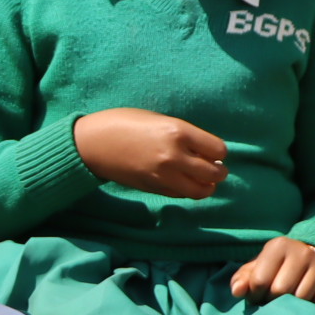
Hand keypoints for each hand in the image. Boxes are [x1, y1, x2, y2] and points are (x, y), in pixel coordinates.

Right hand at [73, 109, 227, 197]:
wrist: (94, 144)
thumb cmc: (125, 123)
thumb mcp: (159, 119)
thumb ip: (183, 135)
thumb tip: (205, 151)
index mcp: (178, 132)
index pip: (218, 149)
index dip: (219, 151)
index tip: (214, 150)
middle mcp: (174, 157)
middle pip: (213, 173)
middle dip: (219, 171)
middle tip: (216, 167)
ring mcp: (164, 176)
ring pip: (201, 190)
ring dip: (208, 185)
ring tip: (206, 180)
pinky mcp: (155, 189)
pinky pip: (182, 194)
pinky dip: (189, 190)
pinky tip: (186, 182)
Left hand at [229, 236, 314, 306]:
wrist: (314, 257)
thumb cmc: (278, 267)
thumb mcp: (258, 268)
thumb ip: (242, 279)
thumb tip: (237, 291)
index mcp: (278, 246)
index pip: (260, 280)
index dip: (255, 295)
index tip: (258, 296)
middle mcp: (301, 251)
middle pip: (280, 291)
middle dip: (272, 302)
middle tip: (273, 301)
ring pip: (301, 299)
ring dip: (292, 306)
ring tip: (289, 300)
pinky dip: (311, 306)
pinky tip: (308, 299)